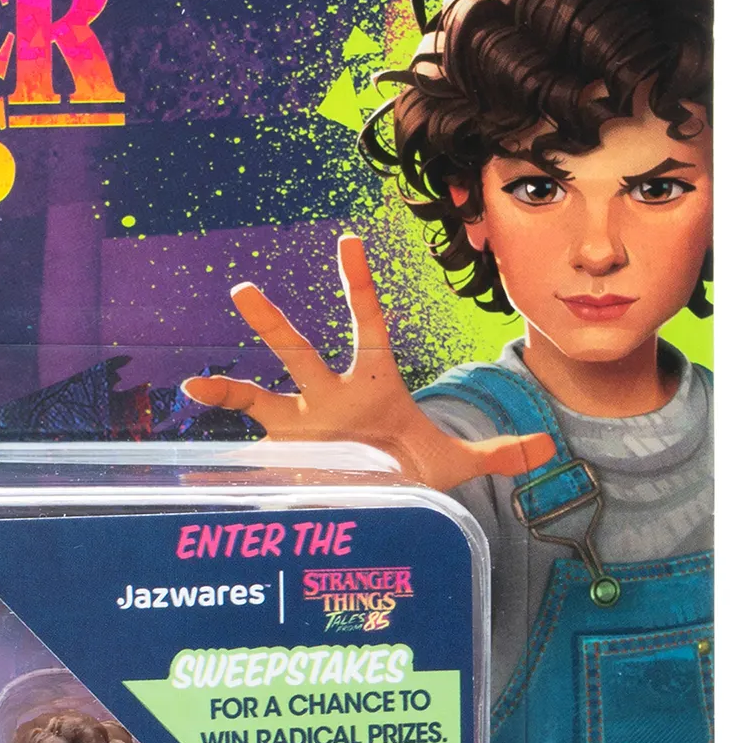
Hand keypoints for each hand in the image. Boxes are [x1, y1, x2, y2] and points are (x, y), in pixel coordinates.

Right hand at [182, 236, 554, 490]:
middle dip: (273, 325)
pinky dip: (221, 416)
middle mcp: (330, 394)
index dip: (359, 288)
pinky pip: (247, 429)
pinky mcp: (284, 448)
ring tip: (200, 369)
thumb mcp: (455, 465)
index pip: (368, 326)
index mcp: (373, 383)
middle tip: (243, 289)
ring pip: (265, 387)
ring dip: (232, 379)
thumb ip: (499, 451)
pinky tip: (191, 401)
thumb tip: (550, 445)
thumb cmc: (409, 472)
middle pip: (300, 351)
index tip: (346, 243)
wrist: (381, 499)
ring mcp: (303, 419)